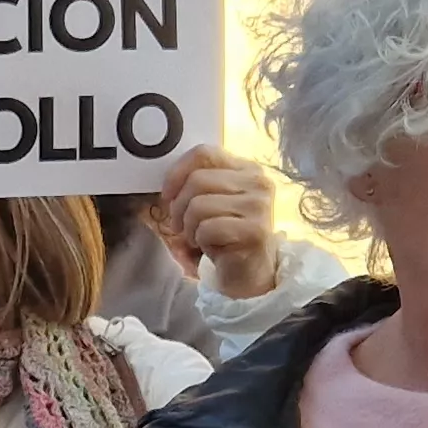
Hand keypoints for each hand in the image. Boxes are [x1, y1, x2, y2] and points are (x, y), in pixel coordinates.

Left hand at [150, 144, 283, 299]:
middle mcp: (258, 183)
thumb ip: (197, 182)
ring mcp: (259, 207)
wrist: (249, 274)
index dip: (177, 173)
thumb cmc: (225, 236)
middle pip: (197, 180)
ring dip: (190, 226)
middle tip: (183, 225)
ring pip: (199, 205)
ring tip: (199, 237)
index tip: (167, 194)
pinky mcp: (255, 231)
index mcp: (247, 169)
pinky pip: (207, 228)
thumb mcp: (212, 201)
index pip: (204, 153)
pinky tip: (212, 247)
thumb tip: (167, 182)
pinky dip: (200, 240)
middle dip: (179, 207)